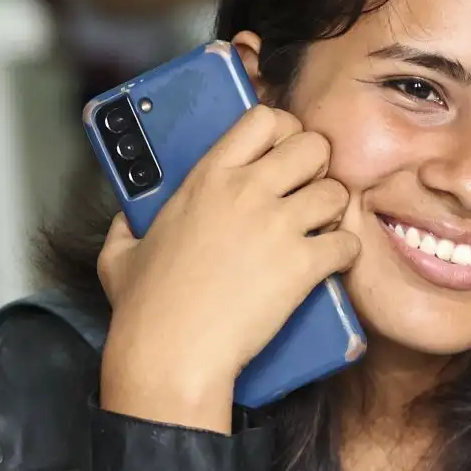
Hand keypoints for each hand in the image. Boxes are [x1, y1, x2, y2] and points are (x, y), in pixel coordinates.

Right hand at [99, 104, 360, 431]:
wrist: (172, 350)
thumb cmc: (146, 308)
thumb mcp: (121, 253)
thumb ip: (127, 225)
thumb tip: (126, 219)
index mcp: (207, 178)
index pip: (263, 119)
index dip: (285, 130)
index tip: (284, 153)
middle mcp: (246, 191)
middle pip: (313, 145)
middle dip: (319, 167)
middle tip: (309, 193)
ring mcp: (277, 225)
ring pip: (337, 191)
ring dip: (335, 211)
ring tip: (320, 231)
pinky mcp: (302, 263)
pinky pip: (348, 241)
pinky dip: (346, 254)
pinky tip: (331, 264)